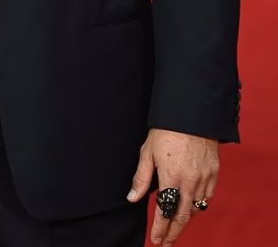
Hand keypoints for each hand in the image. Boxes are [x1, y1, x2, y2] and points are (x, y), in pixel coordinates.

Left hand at [127, 128, 218, 245]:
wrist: (192, 113)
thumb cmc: (166, 130)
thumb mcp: (148, 152)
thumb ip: (141, 178)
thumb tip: (132, 198)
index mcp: (171, 178)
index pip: (165, 212)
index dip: (160, 228)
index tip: (156, 239)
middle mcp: (190, 182)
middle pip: (182, 216)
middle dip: (173, 232)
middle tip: (166, 243)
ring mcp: (204, 178)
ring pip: (195, 208)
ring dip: (185, 220)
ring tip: (175, 227)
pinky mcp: (214, 172)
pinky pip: (207, 196)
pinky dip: (199, 205)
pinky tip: (192, 208)